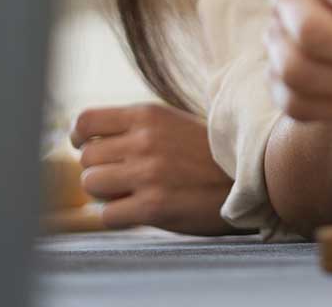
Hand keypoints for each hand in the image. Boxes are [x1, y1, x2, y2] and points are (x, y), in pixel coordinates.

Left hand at [69, 103, 243, 234]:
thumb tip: (87, 139)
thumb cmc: (208, 154)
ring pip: (92, 184)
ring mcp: (148, 173)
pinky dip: (117, 216)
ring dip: (106, 194)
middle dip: (98, 170)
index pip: (86, 121)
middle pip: (86, 158)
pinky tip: (138, 211)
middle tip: (120, 178)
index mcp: (148, 115)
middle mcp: (145, 140)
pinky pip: (107, 215)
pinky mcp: (153, 205)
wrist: (251, 177)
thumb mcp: (173, 124)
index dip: (80, 138)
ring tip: (130, 193)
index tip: (87, 147)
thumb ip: (136, 128)